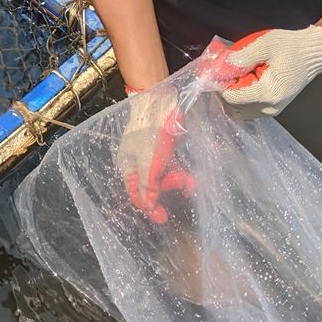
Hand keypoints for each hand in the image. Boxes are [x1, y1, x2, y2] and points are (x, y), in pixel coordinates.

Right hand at [116, 88, 195, 223]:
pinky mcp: (165, 151)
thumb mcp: (149, 162)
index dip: (149, 207)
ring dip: (179, 182)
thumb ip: (148, 185)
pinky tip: (191, 180)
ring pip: (165, 178)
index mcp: (129, 168)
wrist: (159, 103)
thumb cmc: (150, 133)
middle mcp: (139, 165)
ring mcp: (153, 158)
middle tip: (183, 185)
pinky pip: (173, 169)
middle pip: (153, 187)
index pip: (137, 194)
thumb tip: (148, 206)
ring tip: (192, 183)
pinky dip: (181, 174)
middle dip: (169, 187)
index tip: (164, 219)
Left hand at [220, 26, 321, 118]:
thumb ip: (241, 57)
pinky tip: (245, 81)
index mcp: (267, 93)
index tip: (221, 68)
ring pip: (238, 110)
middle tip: (230, 69)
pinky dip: (241, 97)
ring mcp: (271, 111)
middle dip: (226, 87)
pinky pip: (247, 109)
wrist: (313, 54)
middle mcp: (269, 107)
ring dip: (232, 93)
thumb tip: (219, 67)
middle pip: (232, 106)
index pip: (230, 97)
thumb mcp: (264, 44)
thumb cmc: (291, 47)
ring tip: (239, 74)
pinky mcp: (272, 109)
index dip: (221, 82)